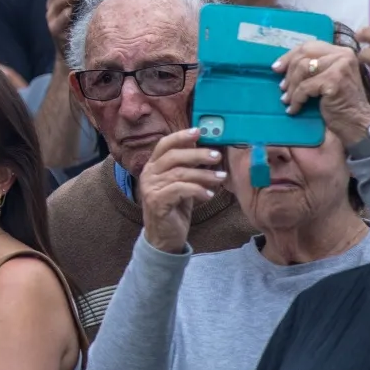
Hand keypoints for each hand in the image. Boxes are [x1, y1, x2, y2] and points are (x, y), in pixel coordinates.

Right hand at [138, 127, 225, 252]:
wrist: (164, 237)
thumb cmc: (175, 208)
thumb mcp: (181, 185)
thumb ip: (188, 169)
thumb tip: (207, 151)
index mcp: (152, 167)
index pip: (164, 145)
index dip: (181, 137)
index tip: (199, 131)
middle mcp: (148, 174)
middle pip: (173, 156)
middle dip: (198, 154)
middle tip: (217, 156)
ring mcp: (150, 188)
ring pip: (180, 173)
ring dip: (204, 175)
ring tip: (221, 178)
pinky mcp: (157, 201)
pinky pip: (181, 189)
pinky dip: (198, 190)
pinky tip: (209, 194)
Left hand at [275, 40, 369, 144]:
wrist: (357, 123)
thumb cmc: (341, 103)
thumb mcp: (328, 78)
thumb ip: (314, 67)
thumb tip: (281, 66)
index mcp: (341, 52)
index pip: (309, 46)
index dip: (289, 56)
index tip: (276, 68)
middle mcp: (343, 55)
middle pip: (303, 55)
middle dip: (288, 72)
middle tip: (282, 88)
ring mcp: (340, 66)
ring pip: (302, 69)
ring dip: (291, 87)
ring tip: (287, 100)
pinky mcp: (334, 80)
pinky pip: (305, 87)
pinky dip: (296, 99)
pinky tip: (294, 109)